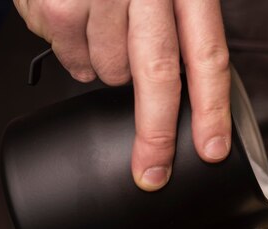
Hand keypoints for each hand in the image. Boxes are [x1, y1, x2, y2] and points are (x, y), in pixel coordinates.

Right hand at [14, 0, 231, 190]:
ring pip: (109, 71)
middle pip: (157, 74)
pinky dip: (76, 55)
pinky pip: (70, 58)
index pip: (208, 55)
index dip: (211, 109)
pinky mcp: (56, 2)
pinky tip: (79, 25)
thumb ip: (178, 30)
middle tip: (152, 172)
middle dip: (155, 132)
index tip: (211, 150)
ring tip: (106, 33)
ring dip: (109, 71)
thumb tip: (184, 98)